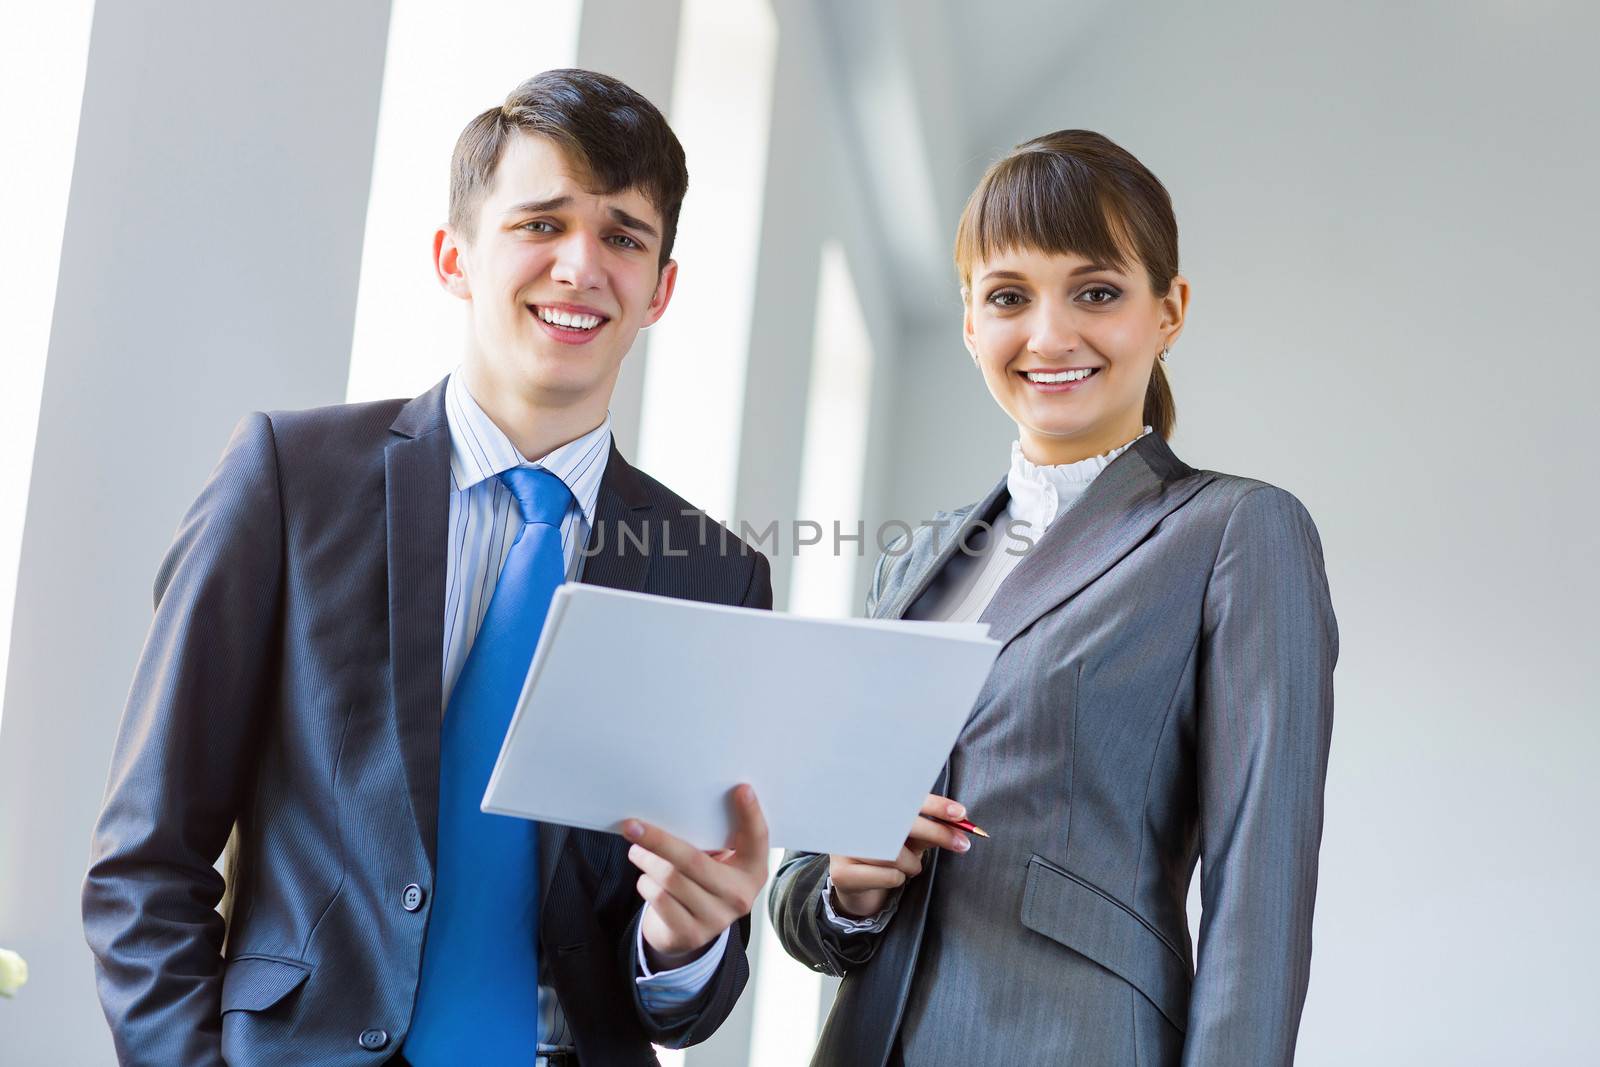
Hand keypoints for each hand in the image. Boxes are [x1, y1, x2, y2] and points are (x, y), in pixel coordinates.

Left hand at [624, 783, 769, 969]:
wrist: (690, 930)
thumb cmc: (703, 881)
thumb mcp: (720, 861)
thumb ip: (716, 837)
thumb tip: (692, 801)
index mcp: (753, 871)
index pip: (758, 839)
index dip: (751, 814)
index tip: (741, 789)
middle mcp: (740, 897)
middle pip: (694, 861)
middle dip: (659, 841)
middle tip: (632, 826)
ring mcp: (716, 919)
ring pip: (670, 879)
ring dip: (647, 861)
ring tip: (638, 852)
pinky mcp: (691, 934)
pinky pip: (659, 899)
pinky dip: (646, 884)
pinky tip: (647, 881)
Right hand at [828, 793, 970, 918]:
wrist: (850, 886)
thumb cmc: (883, 855)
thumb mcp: (907, 839)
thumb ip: (928, 830)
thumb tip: (958, 823)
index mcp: (869, 805)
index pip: (906, 799)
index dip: (935, 805)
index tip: (960, 814)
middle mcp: (853, 821)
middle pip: (902, 823)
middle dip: (937, 833)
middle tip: (962, 844)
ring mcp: (844, 847)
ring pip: (896, 854)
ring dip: (913, 865)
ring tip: (909, 867)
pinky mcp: (841, 873)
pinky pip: (888, 875)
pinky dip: (898, 879)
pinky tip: (890, 878)